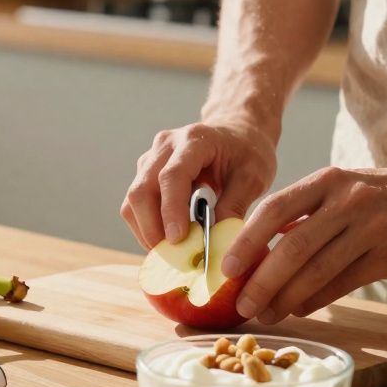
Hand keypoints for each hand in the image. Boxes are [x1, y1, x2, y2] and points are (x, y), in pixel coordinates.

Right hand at [120, 119, 277, 249]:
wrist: (237, 131)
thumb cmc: (247, 152)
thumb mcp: (253, 177)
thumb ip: (234, 206)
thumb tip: (215, 241)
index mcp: (194, 140)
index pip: (172, 176)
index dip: (171, 210)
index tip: (176, 239)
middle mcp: (165, 146)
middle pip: (142, 189)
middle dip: (151, 227)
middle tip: (171, 255)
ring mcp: (151, 157)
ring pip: (133, 199)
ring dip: (146, 229)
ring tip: (170, 251)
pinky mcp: (146, 172)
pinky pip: (135, 203)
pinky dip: (146, 225)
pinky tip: (167, 238)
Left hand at [226, 163, 386, 322]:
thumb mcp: (345, 187)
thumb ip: (308, 212)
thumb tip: (262, 248)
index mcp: (328, 181)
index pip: (275, 209)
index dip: (246, 240)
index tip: (226, 267)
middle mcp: (347, 201)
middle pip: (292, 246)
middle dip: (262, 280)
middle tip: (242, 304)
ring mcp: (371, 228)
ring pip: (318, 270)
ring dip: (286, 298)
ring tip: (266, 314)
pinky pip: (344, 283)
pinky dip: (317, 299)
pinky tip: (300, 310)